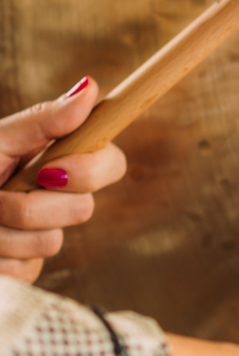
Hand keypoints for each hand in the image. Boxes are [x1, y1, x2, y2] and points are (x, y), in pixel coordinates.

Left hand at [0, 77, 126, 282]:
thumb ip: (43, 121)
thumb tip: (89, 85)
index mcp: (58, 159)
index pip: (111, 164)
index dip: (92, 171)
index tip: (51, 172)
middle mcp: (58, 197)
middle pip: (83, 209)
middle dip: (30, 205)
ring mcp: (42, 233)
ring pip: (50, 241)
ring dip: (2, 231)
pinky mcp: (25, 265)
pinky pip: (26, 269)